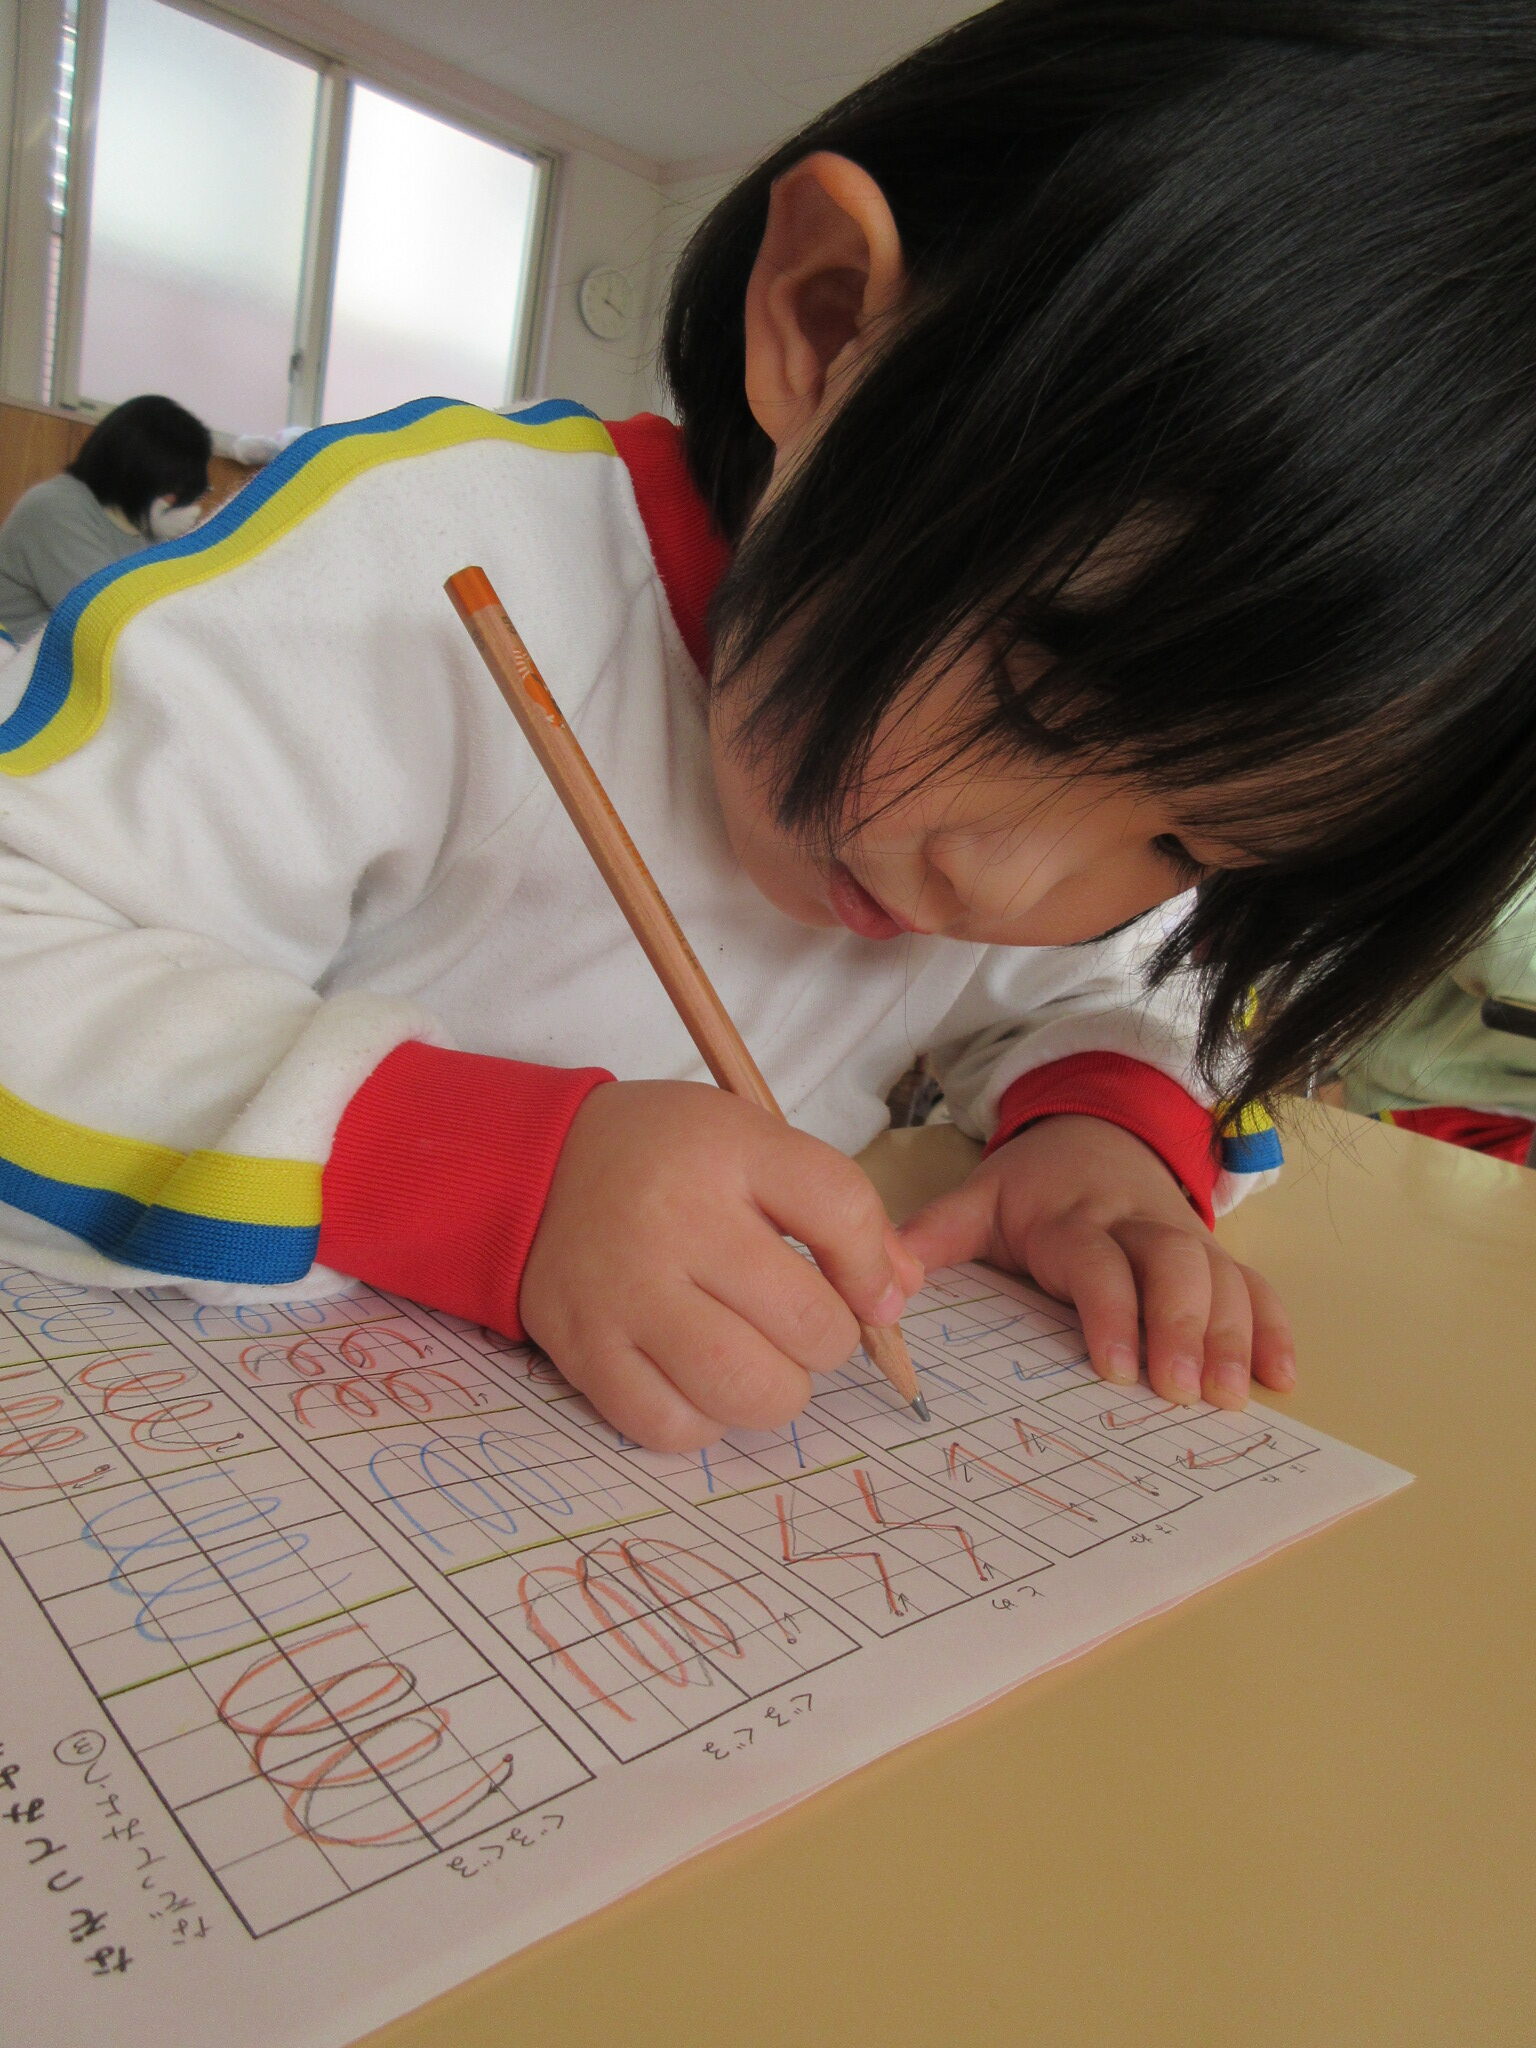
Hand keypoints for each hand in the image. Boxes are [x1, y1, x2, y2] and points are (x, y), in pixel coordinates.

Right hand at [520, 1081, 922, 1449]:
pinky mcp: (584, 1350)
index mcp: (727, 1149)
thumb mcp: (751, 1144)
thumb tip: (896, 1297)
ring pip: (747, 1389)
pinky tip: (699, 1383)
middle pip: (808, 1321)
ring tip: (759, 1362)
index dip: (876, 1268)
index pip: (841, 1209)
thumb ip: (836, 1209)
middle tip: (801, 1325)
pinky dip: (705, 1422)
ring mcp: (625, 1292)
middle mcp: (675, 1220)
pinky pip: (674, 1428)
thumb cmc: (665, 1161)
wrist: (532, 1169)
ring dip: (776, 1392)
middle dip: (829, 1340)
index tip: (871, 1292)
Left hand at [898, 1115, 1294, 1409]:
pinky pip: (1256, 1284)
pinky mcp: (1216, 1254)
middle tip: (1179, 1393)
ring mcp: (1184, 1237)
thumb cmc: (1033, 1189)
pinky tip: (1283, 1378)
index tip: (1112, 1364)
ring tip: (1232, 1398)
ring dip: (1233, 1337)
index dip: (1109, 1307)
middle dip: (1182, 1328)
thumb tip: (887, 1277)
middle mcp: (1136, 1225)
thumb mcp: (979, 1199)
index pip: (1096, 1259)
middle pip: (1174, 1265)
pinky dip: (1275, 1329)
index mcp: (1072, 1217)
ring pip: (1222, 1277)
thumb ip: (934, 1236)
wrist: (1097, 1131)